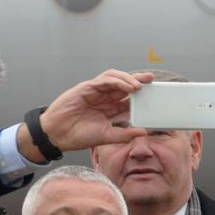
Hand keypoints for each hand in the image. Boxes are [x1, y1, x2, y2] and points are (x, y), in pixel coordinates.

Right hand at [19, 70, 150, 159]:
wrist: (57, 134)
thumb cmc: (78, 135)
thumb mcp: (106, 136)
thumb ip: (124, 134)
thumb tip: (144, 132)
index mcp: (110, 109)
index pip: (129, 99)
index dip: (142, 97)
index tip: (156, 96)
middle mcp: (105, 98)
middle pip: (125, 85)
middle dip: (139, 81)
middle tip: (152, 81)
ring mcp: (96, 92)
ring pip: (116, 78)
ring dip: (128, 79)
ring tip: (140, 86)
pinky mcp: (87, 87)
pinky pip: (104, 80)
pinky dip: (117, 81)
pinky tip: (126, 86)